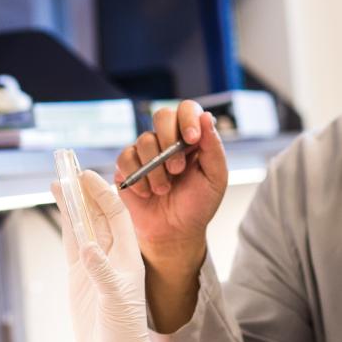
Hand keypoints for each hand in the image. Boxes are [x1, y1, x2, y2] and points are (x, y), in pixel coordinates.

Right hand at [51, 171, 154, 341]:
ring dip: (72, 202)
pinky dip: (65, 223)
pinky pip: (71, 242)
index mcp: (129, 255)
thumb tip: (87, 246)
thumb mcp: (115, 300)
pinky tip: (59, 206)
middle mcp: (112, 254)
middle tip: (69, 166)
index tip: (87, 176)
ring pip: (82, 224)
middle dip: (85, 190)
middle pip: (98, 213)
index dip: (103, 193)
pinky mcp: (79, 275)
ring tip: (58, 179)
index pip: (117, 214)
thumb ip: (101, 272)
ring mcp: (94, 263)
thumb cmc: (124, 333)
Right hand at [115, 100, 227, 261]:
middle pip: (161, 115)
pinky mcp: (127, 166)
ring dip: (156, 169)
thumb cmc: (197, 206)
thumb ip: (213, 147)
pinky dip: (138, 178)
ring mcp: (146, 152)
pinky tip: (147, 192)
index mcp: (191, 138)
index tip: (192, 139)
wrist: (175, 232)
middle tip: (177, 169)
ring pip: (144, 140)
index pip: (187, 109)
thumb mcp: (215, 179)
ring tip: (164, 189)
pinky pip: (126, 158)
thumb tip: (206, 116)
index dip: (188, 118)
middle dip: (169, 140)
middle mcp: (168, 140)